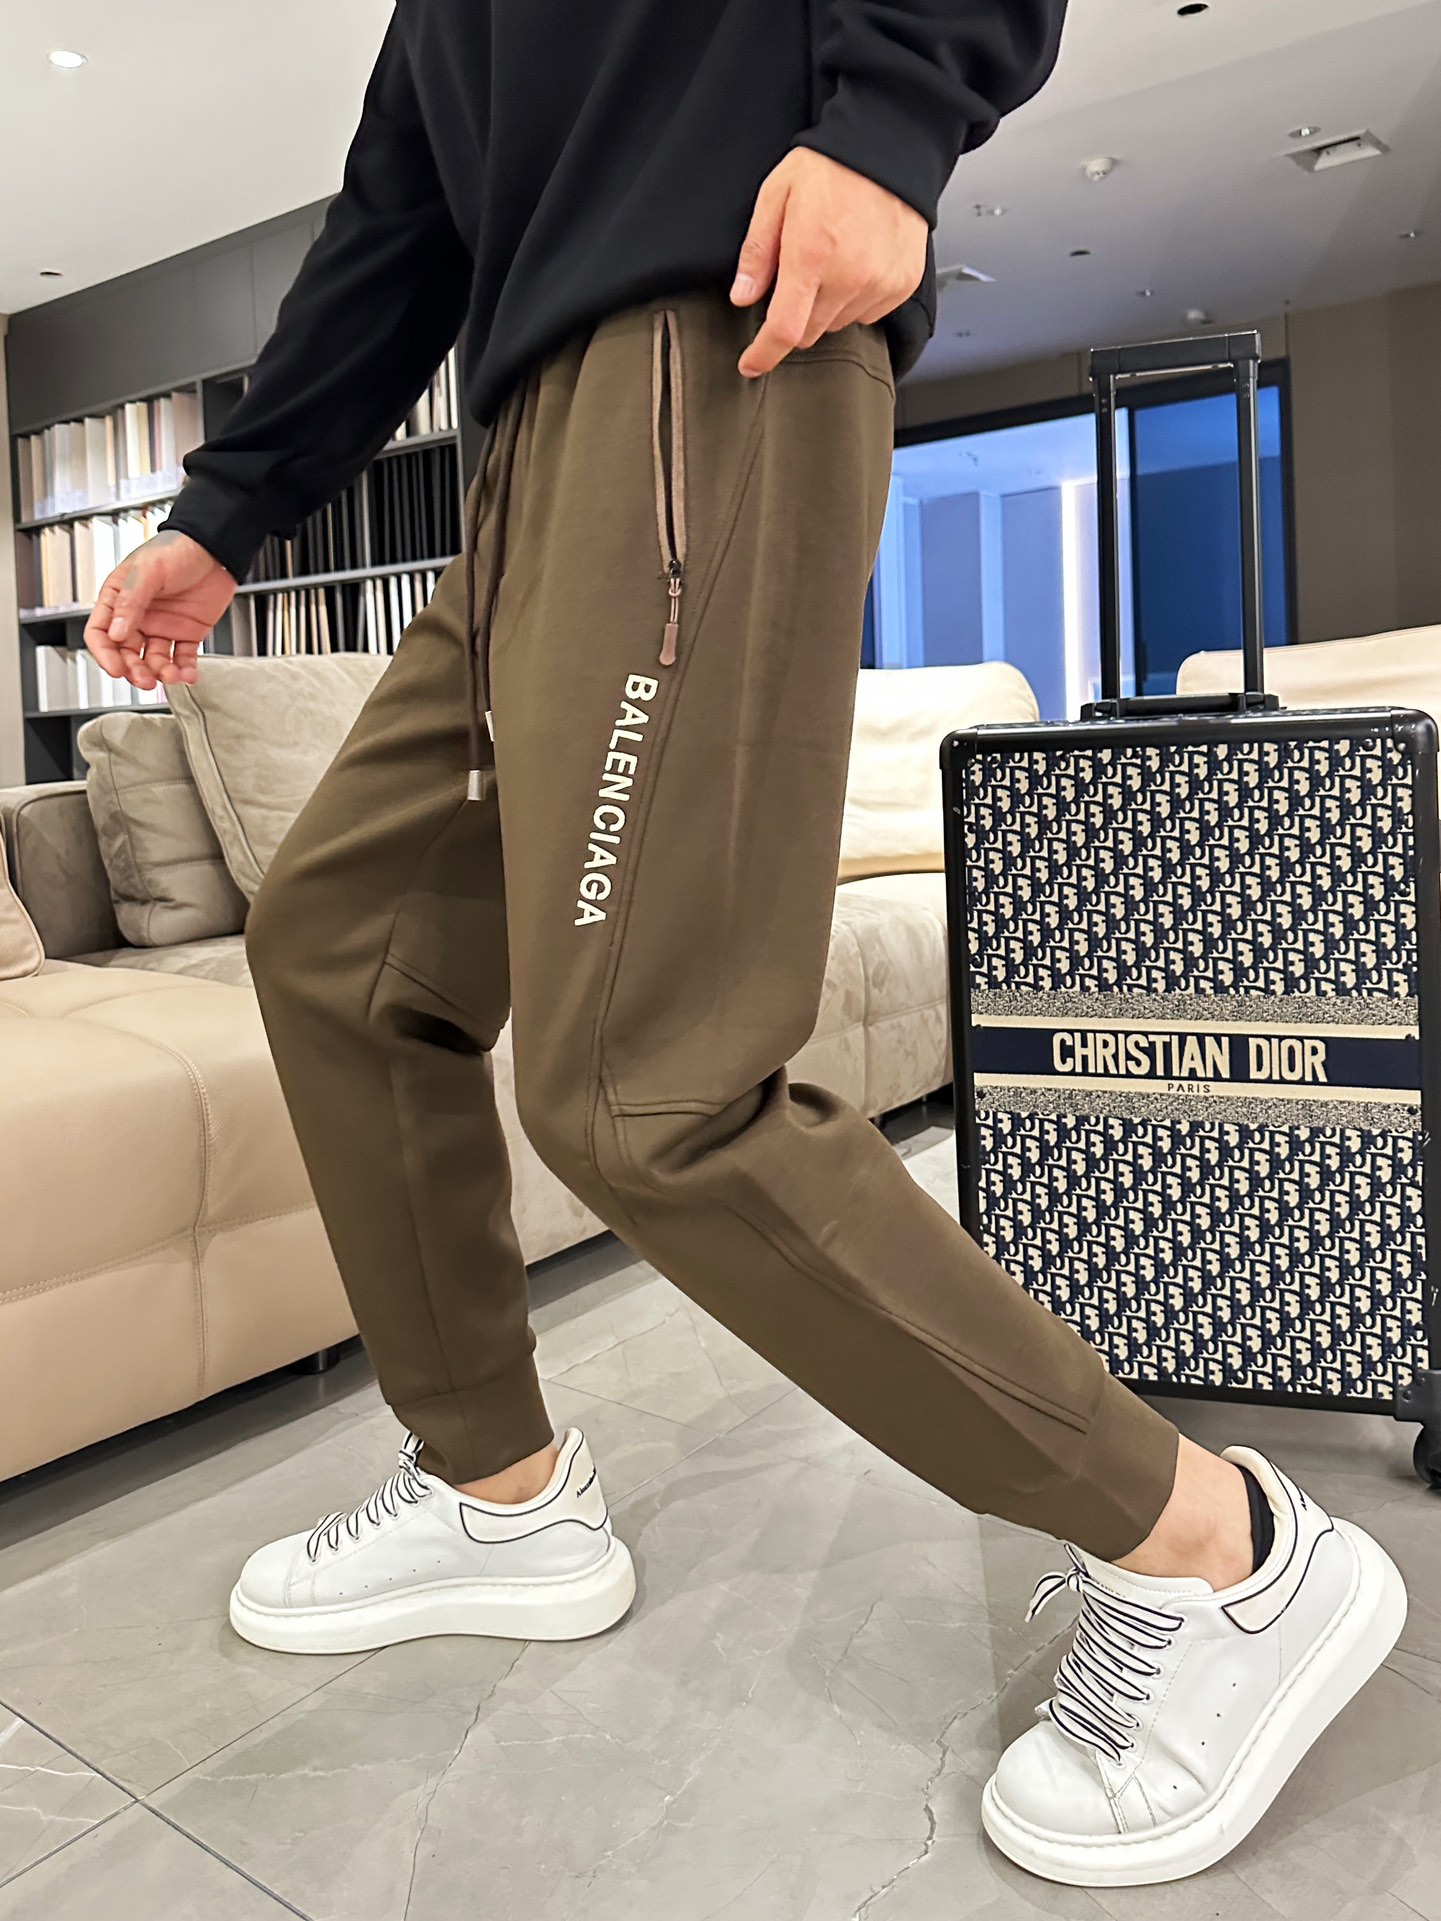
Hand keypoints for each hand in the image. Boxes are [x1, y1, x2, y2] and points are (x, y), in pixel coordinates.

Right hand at [83, 530, 237, 689]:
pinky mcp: (187, 633)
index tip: (116, 669)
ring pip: (154, 660)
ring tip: (170, 676)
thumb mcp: (147, 570)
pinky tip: (188, 674)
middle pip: (127, 654)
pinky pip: (183, 658)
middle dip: (134, 670)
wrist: (215, 547)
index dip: (105, 654)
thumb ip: (130, 601)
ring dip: (160, 673)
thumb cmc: (176, 548)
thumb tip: (116, 633)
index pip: (100, 634)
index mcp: (119, 599)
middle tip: (145, 680)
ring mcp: (163, 626)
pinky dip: (185, 670)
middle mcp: (138, 617)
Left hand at [731, 148, 926, 377]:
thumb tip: (742, 295)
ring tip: (831, 261)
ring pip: (838, 324)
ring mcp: (880, 283)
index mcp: (811, 256)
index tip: (751, 364)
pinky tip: (856, 263)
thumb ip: (758, 251)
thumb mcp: (777, 195)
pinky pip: (869, 313)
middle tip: (796, 279)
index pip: (784, 329)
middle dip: (794, 317)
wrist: (889, 147)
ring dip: (827, 307)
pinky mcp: (902, 284)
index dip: (763, 354)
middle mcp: (849, 277)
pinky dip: (857, 299)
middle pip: (809, 332)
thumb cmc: (832, 166)